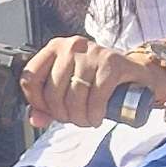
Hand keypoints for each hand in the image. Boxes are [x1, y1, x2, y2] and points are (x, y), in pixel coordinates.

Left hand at [19, 32, 146, 126]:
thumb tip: (35, 119)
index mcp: (55, 48)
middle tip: (74, 119)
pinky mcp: (112, 64)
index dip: (36, 101)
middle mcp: (72, 47)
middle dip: (62, 114)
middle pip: (53, 92)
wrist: (135, 73)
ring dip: (79, 117)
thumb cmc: (98, 79)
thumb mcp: (69, 88)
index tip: (48, 111)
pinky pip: (95, 98)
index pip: (31, 77)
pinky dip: (94, 114)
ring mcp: (92, 53)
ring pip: (74, 97)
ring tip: (86, 120)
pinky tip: (97, 118)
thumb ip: (48, 105)